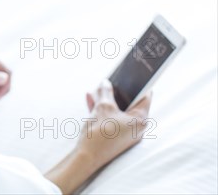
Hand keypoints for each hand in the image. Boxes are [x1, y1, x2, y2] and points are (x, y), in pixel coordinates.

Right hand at [44, 79, 151, 193]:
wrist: (86, 158)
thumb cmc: (99, 134)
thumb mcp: (102, 107)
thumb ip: (105, 92)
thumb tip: (105, 83)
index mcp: (140, 120)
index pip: (145, 96)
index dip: (139, 83)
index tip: (135, 73)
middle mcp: (136, 127)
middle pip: (129, 103)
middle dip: (116, 91)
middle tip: (110, 80)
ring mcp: (125, 133)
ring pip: (117, 110)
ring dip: (106, 99)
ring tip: (96, 89)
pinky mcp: (114, 136)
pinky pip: (110, 118)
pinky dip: (101, 109)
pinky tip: (91, 99)